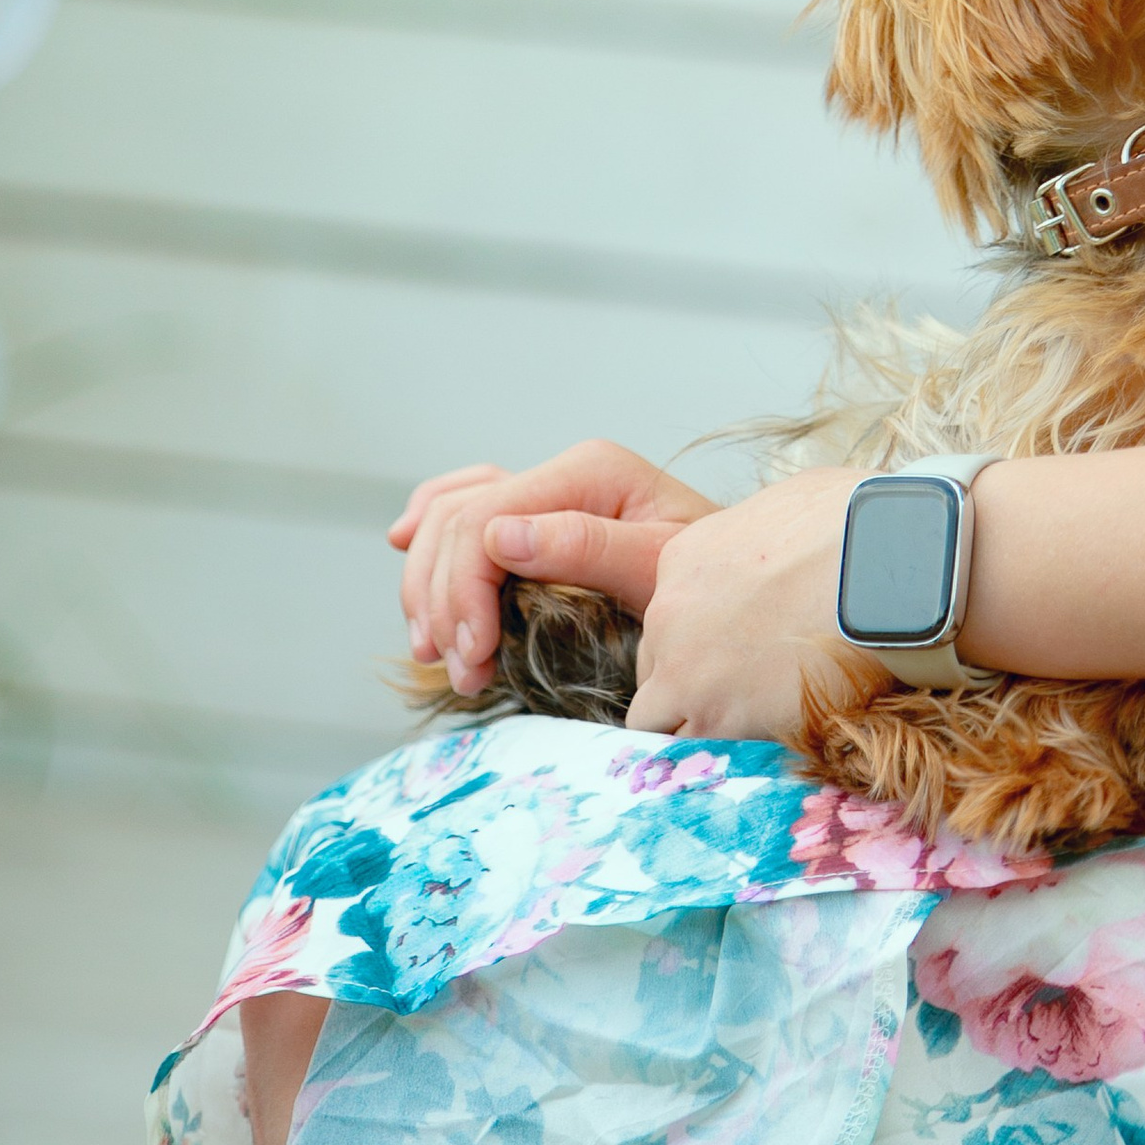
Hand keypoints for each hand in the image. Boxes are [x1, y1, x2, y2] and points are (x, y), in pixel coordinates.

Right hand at [393, 441, 717, 696]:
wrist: (739, 582)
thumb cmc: (713, 579)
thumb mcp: (662, 567)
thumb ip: (588, 548)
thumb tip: (501, 537)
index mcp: (589, 472)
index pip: (486, 520)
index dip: (463, 592)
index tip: (473, 659)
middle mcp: (561, 472)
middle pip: (455, 521)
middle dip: (443, 602)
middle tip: (463, 672)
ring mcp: (545, 489)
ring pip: (446, 516)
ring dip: (427, 588)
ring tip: (442, 655)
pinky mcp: (536, 513)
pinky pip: (461, 500)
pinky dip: (428, 528)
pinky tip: (405, 548)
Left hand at [624, 467, 895, 744]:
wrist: (888, 564)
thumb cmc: (858, 526)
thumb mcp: (793, 506)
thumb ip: (767, 541)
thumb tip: (791, 554)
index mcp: (685, 558)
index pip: (672, 616)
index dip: (704, 638)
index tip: (742, 647)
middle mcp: (670, 612)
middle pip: (660, 662)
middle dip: (696, 677)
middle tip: (752, 684)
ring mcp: (684, 667)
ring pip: (657, 716)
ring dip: (697, 721)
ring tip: (755, 723)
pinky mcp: (716, 716)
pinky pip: (690, 753)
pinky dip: (716, 755)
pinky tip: (759, 744)